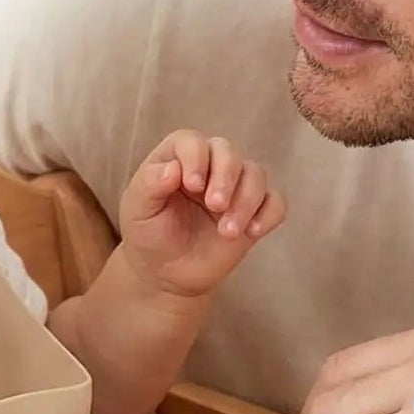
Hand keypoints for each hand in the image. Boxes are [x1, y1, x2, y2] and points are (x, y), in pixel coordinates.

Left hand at [117, 131, 285, 300]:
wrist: (164, 272)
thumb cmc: (148, 233)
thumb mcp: (138, 209)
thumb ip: (150, 184)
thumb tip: (173, 168)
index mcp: (178, 157)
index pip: (193, 142)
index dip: (197, 158)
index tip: (192, 186)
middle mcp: (210, 165)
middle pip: (229, 152)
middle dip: (226, 177)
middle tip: (215, 206)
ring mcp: (236, 187)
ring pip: (256, 174)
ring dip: (247, 200)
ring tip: (227, 232)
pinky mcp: (254, 211)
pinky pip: (275, 203)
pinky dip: (269, 213)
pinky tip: (253, 232)